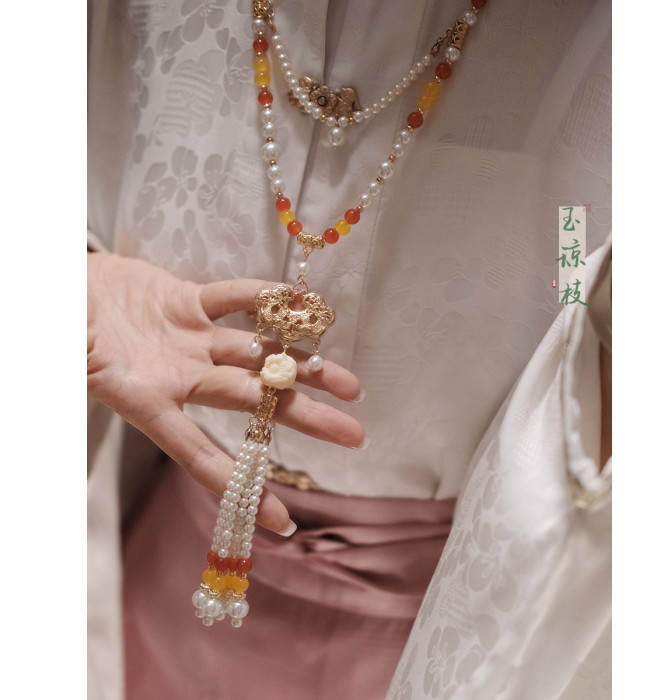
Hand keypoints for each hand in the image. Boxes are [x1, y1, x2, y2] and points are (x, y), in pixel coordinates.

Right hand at [87, 252, 363, 533]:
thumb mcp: (66, 360)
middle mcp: (179, 376)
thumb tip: (87, 363)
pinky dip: (266, 298)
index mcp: (147, 403)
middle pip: (252, 399)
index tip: (284, 525)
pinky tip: (306, 304)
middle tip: (355, 437)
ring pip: (257, 353)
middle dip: (302, 417)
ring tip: (350, 384)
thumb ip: (80, 366)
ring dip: (301, 364)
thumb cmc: (61, 332)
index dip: (241, 490)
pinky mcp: (188, 301)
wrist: (60, 292)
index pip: (200, 457)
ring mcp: (188, 340)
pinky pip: (234, 297)